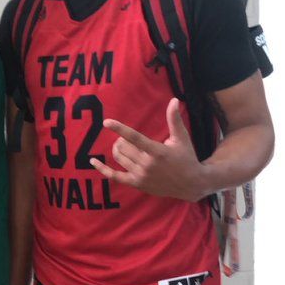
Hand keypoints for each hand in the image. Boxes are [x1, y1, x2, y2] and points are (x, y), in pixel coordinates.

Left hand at [89, 99, 205, 201]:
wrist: (191, 184)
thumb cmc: (186, 157)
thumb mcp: (182, 138)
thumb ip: (174, 120)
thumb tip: (174, 100)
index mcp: (157, 151)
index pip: (135, 137)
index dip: (120, 129)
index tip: (107, 122)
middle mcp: (147, 164)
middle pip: (124, 148)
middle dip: (120, 140)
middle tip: (123, 138)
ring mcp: (141, 175)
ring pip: (120, 158)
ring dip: (116, 149)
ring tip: (119, 145)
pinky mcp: (138, 184)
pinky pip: (116, 177)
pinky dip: (103, 170)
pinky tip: (93, 162)